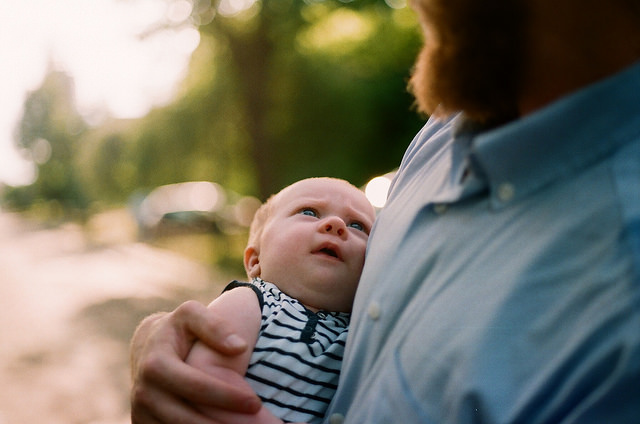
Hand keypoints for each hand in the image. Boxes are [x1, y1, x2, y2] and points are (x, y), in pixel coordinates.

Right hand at [130, 300, 261, 422]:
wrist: (147, 346)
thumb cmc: (177, 328)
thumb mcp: (192, 315)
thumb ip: (215, 325)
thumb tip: (239, 347)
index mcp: (156, 365)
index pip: (197, 387)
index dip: (228, 397)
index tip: (255, 403)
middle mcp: (143, 392)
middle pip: (187, 418)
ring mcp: (140, 411)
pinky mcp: (142, 423)